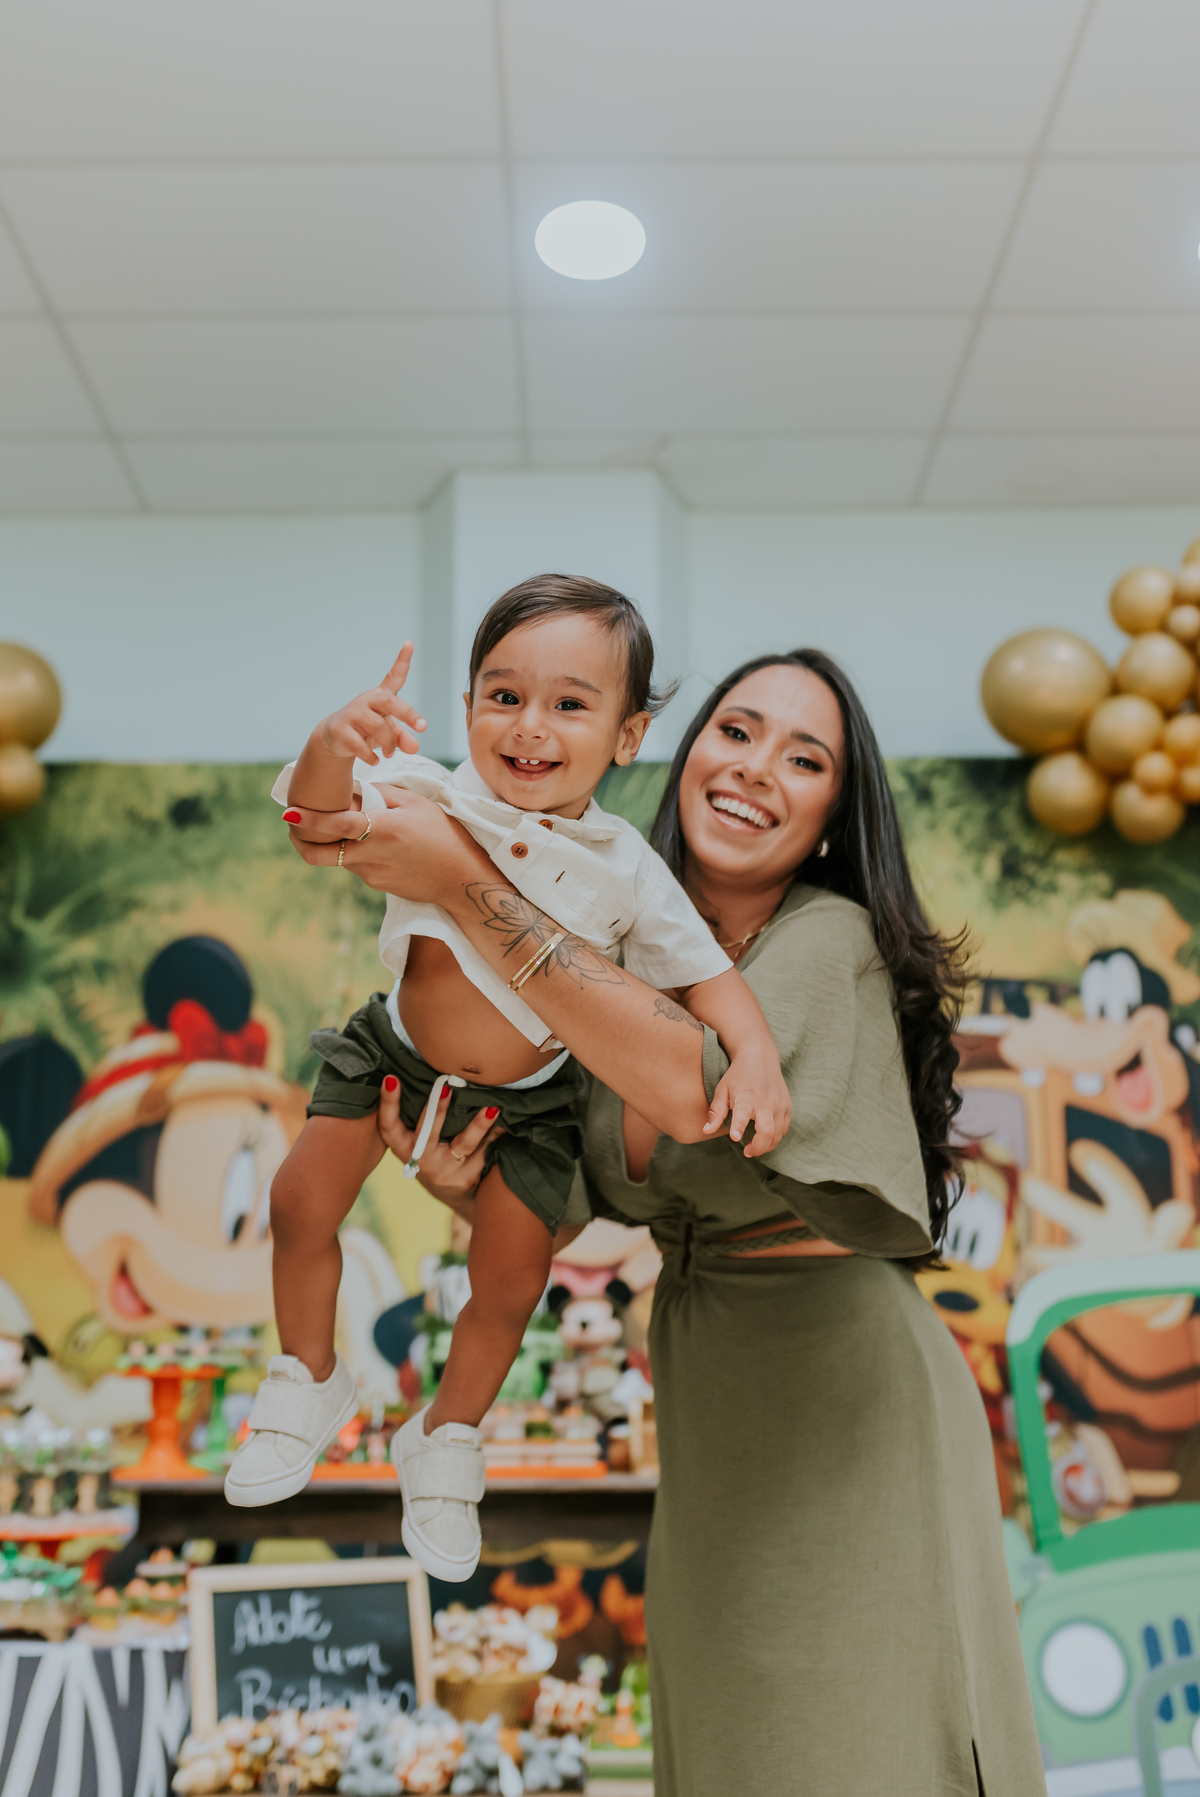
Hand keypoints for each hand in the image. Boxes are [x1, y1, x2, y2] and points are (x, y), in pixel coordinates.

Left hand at [285, 786, 491, 897]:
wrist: (459, 879)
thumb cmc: (443, 836)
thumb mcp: (416, 804)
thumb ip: (382, 794)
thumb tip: (354, 790)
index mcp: (382, 829)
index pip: (336, 825)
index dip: (310, 820)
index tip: (289, 813)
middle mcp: (371, 855)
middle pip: (320, 855)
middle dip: (302, 842)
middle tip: (298, 828)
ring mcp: (371, 874)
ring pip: (339, 858)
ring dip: (337, 843)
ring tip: (354, 828)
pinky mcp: (376, 885)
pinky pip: (357, 866)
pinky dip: (357, 853)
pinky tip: (376, 844)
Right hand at [315, 643, 425, 764]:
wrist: (335, 739)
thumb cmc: (367, 731)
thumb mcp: (388, 734)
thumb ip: (403, 738)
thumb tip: (415, 746)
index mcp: (382, 697)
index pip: (394, 676)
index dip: (402, 660)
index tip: (410, 644)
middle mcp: (368, 700)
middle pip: (391, 702)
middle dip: (408, 714)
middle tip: (421, 727)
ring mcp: (353, 713)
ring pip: (378, 727)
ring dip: (388, 744)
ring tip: (389, 754)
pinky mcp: (341, 728)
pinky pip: (359, 743)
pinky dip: (370, 755)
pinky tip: (374, 760)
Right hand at [377, 1072, 504, 1203]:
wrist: (447, 1191)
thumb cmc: (429, 1152)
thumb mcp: (414, 1139)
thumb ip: (417, 1115)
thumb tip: (427, 1071)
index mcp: (402, 1146)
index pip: (389, 1125)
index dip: (388, 1103)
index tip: (391, 1079)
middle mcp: (420, 1160)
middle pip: (428, 1132)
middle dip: (437, 1109)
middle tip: (445, 1088)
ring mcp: (445, 1171)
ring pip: (464, 1144)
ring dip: (479, 1125)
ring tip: (493, 1107)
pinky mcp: (467, 1178)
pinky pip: (485, 1150)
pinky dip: (497, 1133)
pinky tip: (510, 1120)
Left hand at [703, 1051, 791, 1157]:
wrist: (760, 1058)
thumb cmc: (737, 1076)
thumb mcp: (722, 1090)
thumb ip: (715, 1112)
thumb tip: (705, 1131)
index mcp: (746, 1096)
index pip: (743, 1114)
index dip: (739, 1127)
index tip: (735, 1138)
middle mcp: (765, 1101)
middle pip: (767, 1131)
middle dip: (758, 1147)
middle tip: (747, 1151)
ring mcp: (779, 1104)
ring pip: (778, 1134)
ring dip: (766, 1145)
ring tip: (754, 1147)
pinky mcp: (787, 1106)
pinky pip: (784, 1129)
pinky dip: (775, 1137)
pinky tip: (765, 1136)